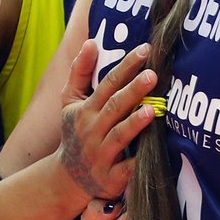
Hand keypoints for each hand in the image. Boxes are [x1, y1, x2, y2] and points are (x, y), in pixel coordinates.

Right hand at [58, 40, 155, 198]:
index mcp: (86, 110)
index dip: (125, 67)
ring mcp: (101, 155)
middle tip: (153, 75)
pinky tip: (152, 152)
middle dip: (133, 91)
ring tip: (152, 110)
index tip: (144, 50)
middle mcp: (92, 130)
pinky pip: (126, 169)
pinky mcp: (110, 178)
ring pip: (120, 136)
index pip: (108, 83)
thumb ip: (79, 72)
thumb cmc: (75, 133)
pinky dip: (137, 162)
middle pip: (115, 107)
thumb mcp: (70, 102)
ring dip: (135, 123)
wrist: (66, 178)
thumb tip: (91, 42)